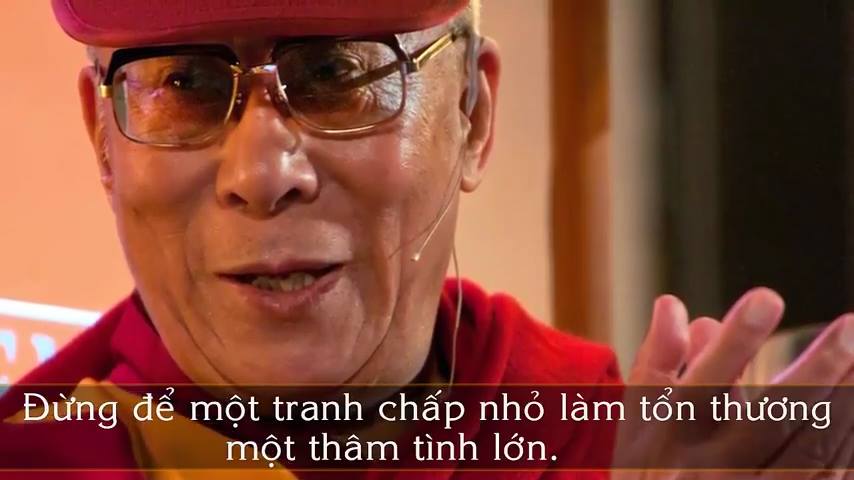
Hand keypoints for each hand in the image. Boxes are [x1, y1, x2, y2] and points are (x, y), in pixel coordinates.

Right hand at [613, 288, 853, 478]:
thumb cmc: (653, 467)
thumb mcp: (640, 417)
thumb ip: (659, 360)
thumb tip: (671, 305)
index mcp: (674, 440)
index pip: (706, 384)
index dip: (736, 342)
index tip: (767, 298)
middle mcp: (714, 471)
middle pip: (771, 420)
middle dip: (815, 373)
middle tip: (850, 328)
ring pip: (811, 451)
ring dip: (846, 403)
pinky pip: (829, 475)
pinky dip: (849, 441)